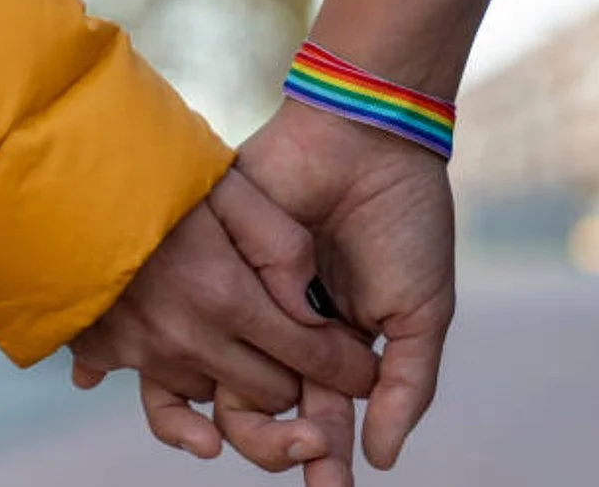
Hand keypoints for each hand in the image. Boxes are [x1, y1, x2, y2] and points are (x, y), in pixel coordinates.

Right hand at [68, 169, 378, 456]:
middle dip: (300, 385)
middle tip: (316, 368)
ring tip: (252, 348)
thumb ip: (284, 246)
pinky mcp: (106, 352)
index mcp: (224, 295)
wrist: (55, 172)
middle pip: (267, 393)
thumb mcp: (233, 188)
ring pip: (217, 396)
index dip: (345, 368)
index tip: (367, 372)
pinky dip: (183, 380)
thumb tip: (312, 308)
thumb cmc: (153, 171)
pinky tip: (194, 357)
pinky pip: (161, 391)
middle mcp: (184, 338)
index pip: (305, 356)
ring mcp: (141, 351)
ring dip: (240, 379)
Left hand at [224, 100, 455, 477]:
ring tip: (253, 430)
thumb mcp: (421, 312)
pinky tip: (176, 384)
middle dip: (283, 447)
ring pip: (225, 384)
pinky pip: (195, 326)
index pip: (322, 420)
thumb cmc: (403, 225)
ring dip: (239, 417)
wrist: (365, 144)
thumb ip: (407, 387)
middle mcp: (286, 335)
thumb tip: (381, 459)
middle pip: (268, 414)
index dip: (326, 459)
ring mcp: (247, 305)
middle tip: (307, 456)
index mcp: (336, 349)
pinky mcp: (214, 271)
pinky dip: (191, 358)